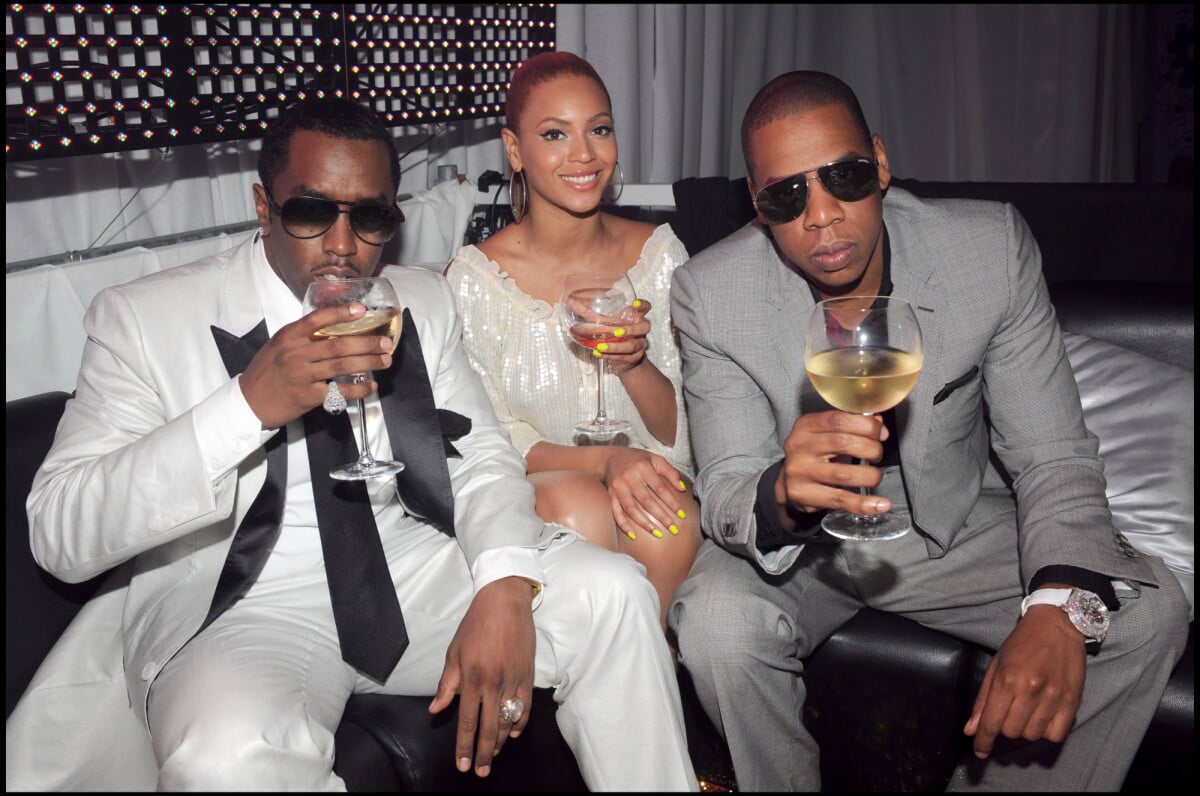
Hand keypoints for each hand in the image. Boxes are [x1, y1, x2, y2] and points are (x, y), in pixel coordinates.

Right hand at [238, 302, 393, 428]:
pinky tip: (371, 385)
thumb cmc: (267, 372)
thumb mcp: (279, 346)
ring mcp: (302, 375)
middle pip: (338, 345)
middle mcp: (295, 353)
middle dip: (367, 343)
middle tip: (386, 343)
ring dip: (369, 362)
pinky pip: (340, 391)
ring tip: (385, 360)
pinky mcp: (308, 396)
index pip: (317, 319)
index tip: (362, 310)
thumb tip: (336, 328)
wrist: (249, 402)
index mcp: (289, 336)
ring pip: (342, 366)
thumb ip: (303, 337)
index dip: (341, 313)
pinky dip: (359, 388)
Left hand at [429, 577, 536, 777]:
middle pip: (490, 728)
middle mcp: (493, 683)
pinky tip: (514, 732)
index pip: (467, 722)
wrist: (504, 601)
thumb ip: (446, 684)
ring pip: (508, 721)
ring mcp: (513, 680)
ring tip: (495, 755)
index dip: (465, 746)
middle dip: (485, 754)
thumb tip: (436, 710)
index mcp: (471, 678)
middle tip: (481, 772)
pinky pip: (525, 707)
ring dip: (502, 742)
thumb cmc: (475, 624)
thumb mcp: (453, 652)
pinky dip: (521, 723)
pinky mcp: (528, 675)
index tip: (463, 764)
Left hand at [594, 299, 651, 374]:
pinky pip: (625, 357)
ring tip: (600, 347)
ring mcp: (640, 344)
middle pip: (644, 327)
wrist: (625, 360)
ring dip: (616, 347)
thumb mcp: (603, 323)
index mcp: (635, 318)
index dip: (643, 305)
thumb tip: (570, 301)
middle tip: (615, 332)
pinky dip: (611, 356)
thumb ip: (588, 313)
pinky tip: (599, 354)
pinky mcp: (635, 357)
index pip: (646, 308)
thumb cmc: (615, 335)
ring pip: (632, 345)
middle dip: (631, 330)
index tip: (635, 304)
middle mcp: (641, 331)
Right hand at [601, 447, 689, 539]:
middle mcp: (629, 477)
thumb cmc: (636, 459)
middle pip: (646, 501)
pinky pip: (616, 512)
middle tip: (673, 529)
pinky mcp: (610, 494)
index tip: (682, 515)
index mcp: (642, 467)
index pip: (660, 488)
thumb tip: (683, 489)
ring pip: (631, 509)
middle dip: (661, 516)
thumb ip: (670, 472)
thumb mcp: (655, 459)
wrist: (609, 457)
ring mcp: (618, 487)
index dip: (672, 502)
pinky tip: (633, 535)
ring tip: (657, 534)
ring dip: (644, 523)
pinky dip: (623, 525)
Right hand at [777, 410, 890, 516]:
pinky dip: (864, 504)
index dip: (866, 425)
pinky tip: (880, 504)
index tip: (880, 432)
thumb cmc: (814, 455)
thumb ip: (853, 426)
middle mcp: (799, 447)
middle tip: (877, 454)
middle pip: (842, 443)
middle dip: (871, 448)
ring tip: (875, 476)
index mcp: (805, 426)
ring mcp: (800, 472)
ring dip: (869, 475)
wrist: (790, 483)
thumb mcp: (828, 435)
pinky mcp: (803, 495)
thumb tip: (878, 422)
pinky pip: (840, 500)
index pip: (838, 420)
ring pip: (843, 474)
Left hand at [963, 600, 1086, 758]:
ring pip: (1032, 735)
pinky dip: (1045, 732)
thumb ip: (983, 700)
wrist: (1057, 625)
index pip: (990, 723)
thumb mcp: (996, 665)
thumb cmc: (1022, 643)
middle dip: (1003, 727)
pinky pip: (1056, 735)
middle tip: (1007, 711)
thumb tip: (971, 729)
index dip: (982, 741)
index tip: (979, 750)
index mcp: (1007, 680)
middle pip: (1010, 732)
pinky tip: (1042, 717)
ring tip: (1025, 710)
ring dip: (1024, 728)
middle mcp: (1031, 690)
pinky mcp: (1072, 701)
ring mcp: (1054, 697)